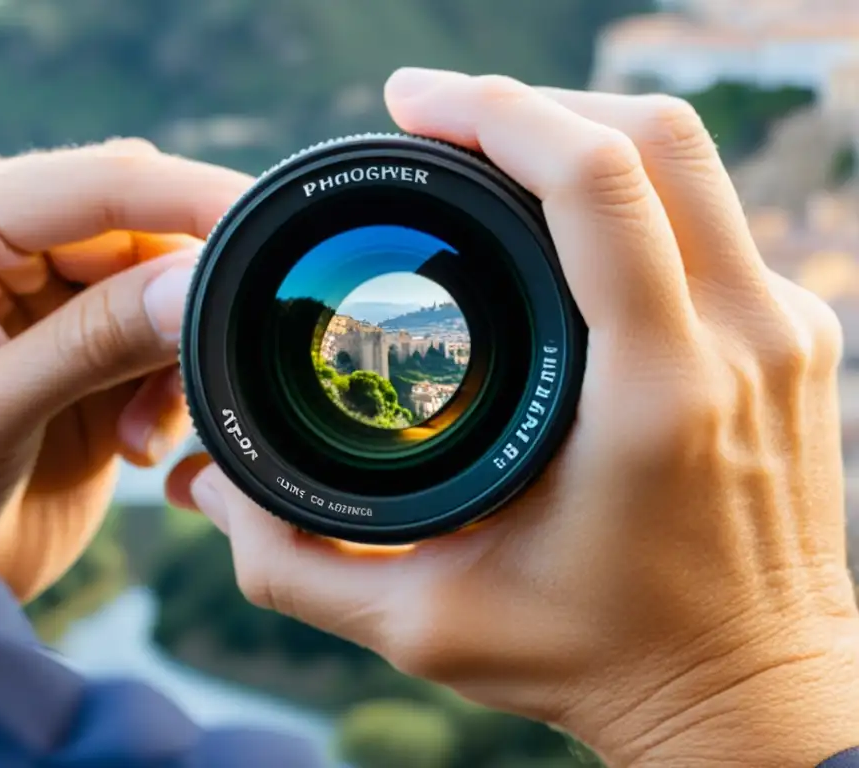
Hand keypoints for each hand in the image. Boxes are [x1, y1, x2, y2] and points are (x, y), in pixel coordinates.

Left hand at [0, 139, 251, 600]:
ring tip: (137, 432)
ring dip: (175, 359)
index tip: (269, 231)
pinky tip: (133, 441)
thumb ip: (96, 341)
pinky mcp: (85, 342)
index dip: (195, 202)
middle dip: (185, 301)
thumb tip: (197, 285)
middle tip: (198, 372)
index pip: (105, 186)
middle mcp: (6, 236)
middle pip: (149, 228)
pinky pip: (165, 338)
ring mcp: (50, 290)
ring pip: (168, 286)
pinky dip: (169, 388)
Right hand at [167, 69, 858, 766]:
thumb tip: (208, 488)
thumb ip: (298, 563)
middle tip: (434, 118)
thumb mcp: (427, 625)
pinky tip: (563, 218)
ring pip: (690, 160)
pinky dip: (630, 185)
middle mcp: (742, 345)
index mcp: (652, 399)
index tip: (411, 104)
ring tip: (488, 152)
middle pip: (654, 136)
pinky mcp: (797, 336)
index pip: (596, 182)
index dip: (495, 112)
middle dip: (532, 103)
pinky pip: (713, 213)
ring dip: (583, 129)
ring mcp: (786, 332)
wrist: (747, 695)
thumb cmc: (600, 664)